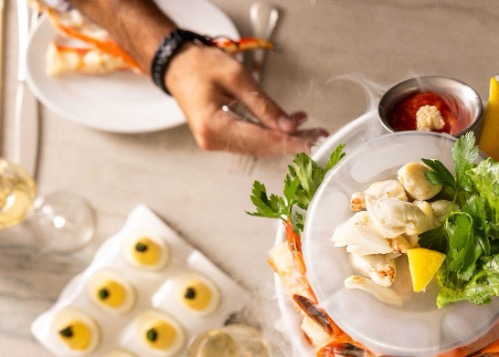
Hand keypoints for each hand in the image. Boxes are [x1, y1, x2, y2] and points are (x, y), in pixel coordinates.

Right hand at [163, 44, 327, 155]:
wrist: (177, 65)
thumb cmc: (200, 65)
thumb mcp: (237, 77)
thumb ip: (264, 104)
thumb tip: (288, 126)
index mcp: (213, 126)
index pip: (260, 140)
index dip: (289, 141)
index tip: (312, 141)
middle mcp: (213, 140)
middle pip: (262, 147)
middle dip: (292, 141)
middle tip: (319, 135)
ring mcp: (216, 141)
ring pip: (259, 145)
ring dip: (285, 138)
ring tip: (310, 129)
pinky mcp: (222, 137)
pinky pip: (252, 140)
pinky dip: (272, 133)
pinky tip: (291, 125)